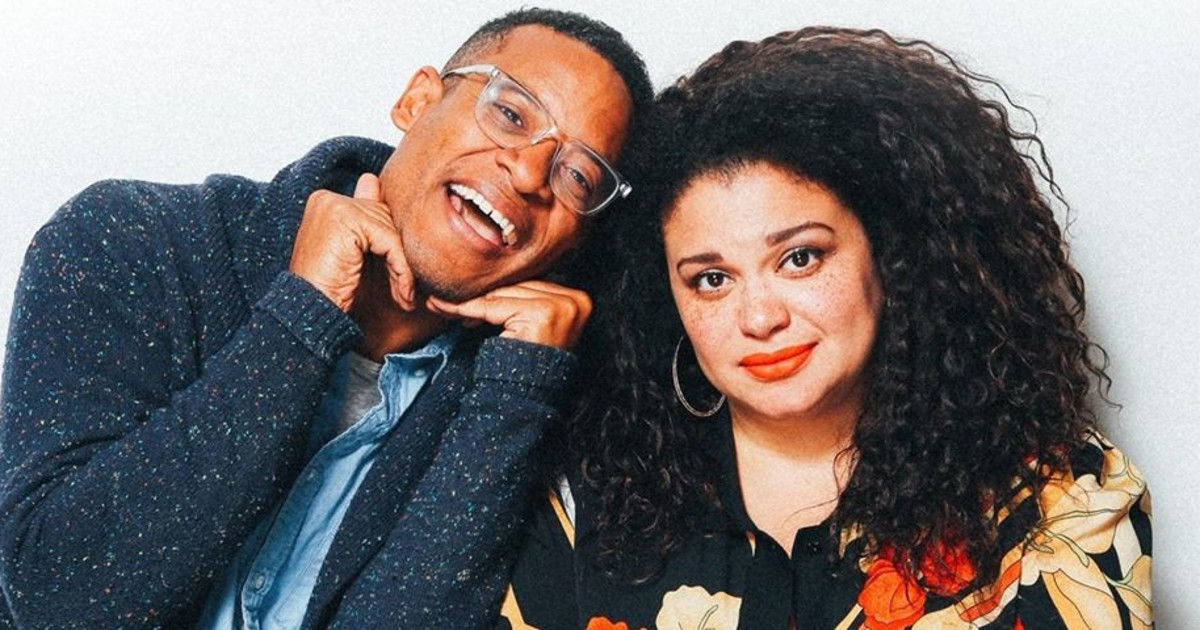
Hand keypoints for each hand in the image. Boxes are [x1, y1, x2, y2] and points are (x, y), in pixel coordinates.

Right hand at [289, 173, 414, 311]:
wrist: (311, 311)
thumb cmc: (332, 290)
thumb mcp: (357, 256)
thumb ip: (372, 227)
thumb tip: (386, 193)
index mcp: (327, 202)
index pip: (377, 214)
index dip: (391, 248)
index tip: (400, 277)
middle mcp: (328, 199)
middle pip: (386, 221)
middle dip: (399, 258)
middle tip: (406, 290)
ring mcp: (336, 206)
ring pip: (391, 232)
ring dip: (403, 269)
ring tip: (405, 296)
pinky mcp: (347, 220)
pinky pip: (390, 242)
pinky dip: (402, 270)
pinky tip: (402, 294)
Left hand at [425, 280, 592, 349]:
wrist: (528, 398)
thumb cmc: (528, 364)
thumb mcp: (532, 325)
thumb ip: (524, 300)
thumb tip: (493, 279)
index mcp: (578, 300)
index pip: (530, 286)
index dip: (499, 293)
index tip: (470, 296)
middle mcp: (575, 300)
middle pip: (517, 287)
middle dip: (484, 297)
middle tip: (449, 302)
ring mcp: (561, 306)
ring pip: (504, 294)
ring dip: (471, 302)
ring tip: (444, 307)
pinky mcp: (542, 314)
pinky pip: (494, 306)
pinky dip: (467, 308)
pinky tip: (447, 308)